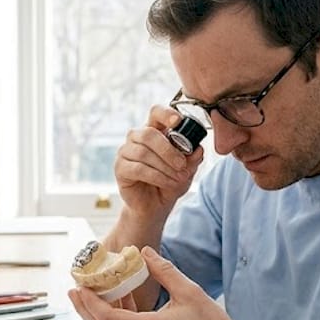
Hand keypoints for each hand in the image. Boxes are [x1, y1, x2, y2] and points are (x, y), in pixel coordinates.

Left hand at [69, 247, 247, 319]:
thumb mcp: (189, 292)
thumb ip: (164, 271)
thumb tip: (144, 253)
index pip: (108, 318)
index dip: (89, 303)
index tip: (79, 288)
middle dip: (85, 310)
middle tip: (75, 291)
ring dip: (104, 315)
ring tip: (99, 293)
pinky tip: (126, 303)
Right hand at [115, 106, 204, 220]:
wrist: (155, 206)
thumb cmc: (170, 183)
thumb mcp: (187, 170)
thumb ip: (193, 159)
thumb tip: (198, 150)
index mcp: (154, 130)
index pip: (156, 112)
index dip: (166, 114)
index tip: (178, 121)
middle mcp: (137, 137)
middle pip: (148, 134)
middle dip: (169, 150)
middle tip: (182, 165)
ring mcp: (126, 152)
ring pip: (144, 152)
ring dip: (165, 167)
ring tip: (178, 178)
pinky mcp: (120, 168)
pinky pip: (139, 168)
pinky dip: (157, 176)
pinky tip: (168, 183)